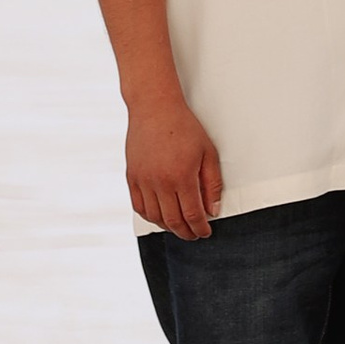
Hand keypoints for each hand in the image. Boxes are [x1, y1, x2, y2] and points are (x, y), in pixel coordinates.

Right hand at [127, 91, 221, 238]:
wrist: (155, 109)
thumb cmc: (184, 127)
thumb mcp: (208, 152)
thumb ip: (212, 184)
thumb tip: (212, 210)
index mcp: (182, 177)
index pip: (192, 215)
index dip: (200, 228)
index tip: (205, 232)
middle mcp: (160, 183)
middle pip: (173, 221)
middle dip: (186, 232)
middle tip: (194, 235)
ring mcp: (143, 181)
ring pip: (155, 217)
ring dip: (168, 227)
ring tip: (179, 226)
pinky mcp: (131, 177)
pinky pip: (139, 207)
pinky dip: (150, 216)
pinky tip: (160, 216)